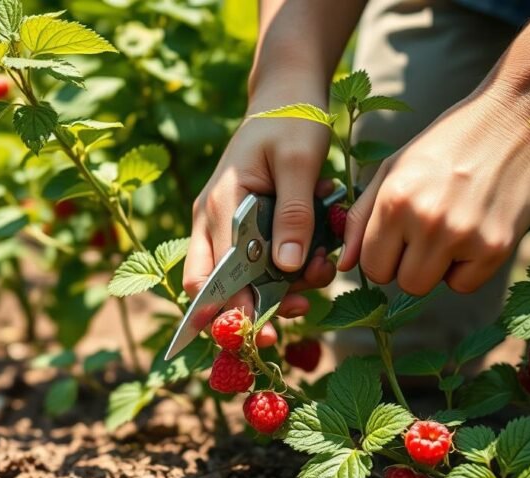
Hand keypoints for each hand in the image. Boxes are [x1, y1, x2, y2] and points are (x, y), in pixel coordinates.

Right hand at [183, 89, 337, 346]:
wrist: (286, 94)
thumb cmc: (292, 121)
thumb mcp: (300, 162)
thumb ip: (294, 214)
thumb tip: (287, 268)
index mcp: (219, 207)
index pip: (208, 280)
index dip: (230, 313)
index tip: (264, 332)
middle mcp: (213, 221)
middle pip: (219, 289)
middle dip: (259, 309)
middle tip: (302, 309)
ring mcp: (226, 225)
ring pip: (244, 280)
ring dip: (283, 286)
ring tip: (321, 266)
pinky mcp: (246, 226)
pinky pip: (262, 262)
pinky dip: (290, 266)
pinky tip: (317, 250)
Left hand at [338, 87, 529, 295]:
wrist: (518, 117)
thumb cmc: (448, 143)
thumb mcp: (394, 169)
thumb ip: (361, 218)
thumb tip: (343, 264)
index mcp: (394, 199)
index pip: (371, 267)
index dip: (382, 257)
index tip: (399, 238)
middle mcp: (426, 220)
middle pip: (402, 283)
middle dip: (409, 265)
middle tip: (427, 232)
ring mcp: (464, 235)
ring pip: (430, 287)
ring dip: (436, 268)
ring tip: (451, 228)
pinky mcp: (498, 246)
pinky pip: (466, 285)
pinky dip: (468, 268)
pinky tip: (476, 231)